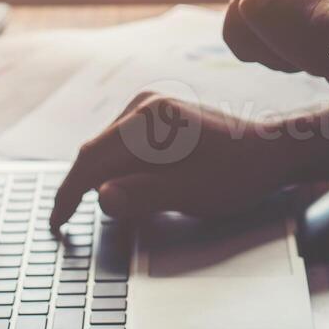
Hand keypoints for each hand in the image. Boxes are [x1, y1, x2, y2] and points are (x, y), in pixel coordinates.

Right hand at [50, 91, 297, 229]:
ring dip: (105, 178)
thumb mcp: (191, 194)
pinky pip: (123, 143)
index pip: (92, 159)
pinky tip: (135, 187)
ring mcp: (150, 105)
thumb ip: (144, 196)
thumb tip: (102, 198)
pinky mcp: (157, 112)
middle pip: (96, 151)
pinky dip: (119, 167)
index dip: (69, 194)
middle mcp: (144, 104)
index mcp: (150, 121)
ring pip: (107, 148)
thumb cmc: (236, 174)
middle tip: (76, 223)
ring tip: (122, 209)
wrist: (271, 151)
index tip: (56, 222)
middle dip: (85, 188)